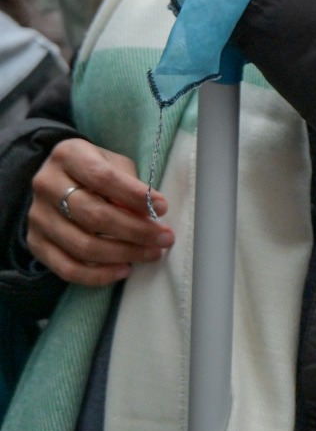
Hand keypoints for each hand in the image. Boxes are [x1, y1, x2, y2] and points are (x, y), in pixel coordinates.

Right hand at [26, 138, 171, 285]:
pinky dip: (98, 274)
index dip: (135, 195)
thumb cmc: (96, 171)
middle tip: (165, 237)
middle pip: (94, 216)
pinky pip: (66, 267)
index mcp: (68, 156)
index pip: (103, 178)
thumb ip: (129, 184)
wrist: (58, 179)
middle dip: (136, 230)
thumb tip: (147, 216)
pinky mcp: (35, 242)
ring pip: (82, 245)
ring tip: (152, 253)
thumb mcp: (115, 164)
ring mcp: (38, 216)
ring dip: (124, 254)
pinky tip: (124, 269)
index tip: (163, 208)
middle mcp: (46, 185)